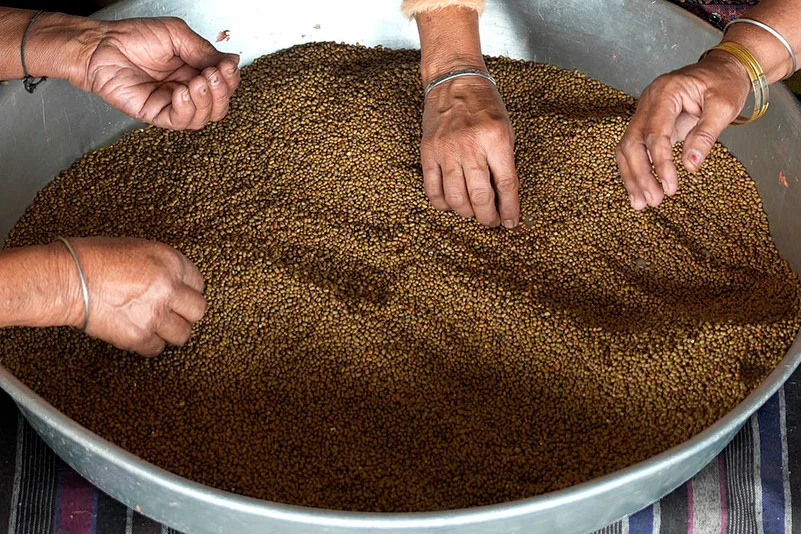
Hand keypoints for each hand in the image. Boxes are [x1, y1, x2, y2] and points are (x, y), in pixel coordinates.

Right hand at [61, 237, 206, 356]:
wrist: (66, 279)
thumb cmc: (90, 258)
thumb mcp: (136, 248)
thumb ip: (160, 266)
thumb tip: (171, 280)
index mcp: (169, 261)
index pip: (198, 282)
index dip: (188, 290)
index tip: (181, 296)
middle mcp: (168, 287)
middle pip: (198, 310)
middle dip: (186, 313)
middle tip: (174, 313)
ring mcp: (155, 313)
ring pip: (183, 334)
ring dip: (171, 332)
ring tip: (157, 326)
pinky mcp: (139, 336)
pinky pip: (156, 349)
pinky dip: (149, 345)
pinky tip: (140, 335)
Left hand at [74, 17, 239, 129]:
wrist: (102, 45)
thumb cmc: (133, 37)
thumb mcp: (177, 35)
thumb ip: (203, 50)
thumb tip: (232, 61)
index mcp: (195, 72)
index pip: (224, 85)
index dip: (230, 79)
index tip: (226, 66)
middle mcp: (187, 90)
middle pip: (219, 106)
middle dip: (221, 92)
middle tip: (212, 75)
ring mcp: (173, 104)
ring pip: (204, 118)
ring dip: (206, 101)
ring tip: (197, 82)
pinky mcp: (156, 114)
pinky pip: (180, 121)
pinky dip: (186, 109)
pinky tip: (181, 92)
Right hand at [421, 77, 519, 227]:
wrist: (453, 81)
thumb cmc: (484, 105)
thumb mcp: (505, 129)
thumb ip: (504, 161)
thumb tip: (503, 196)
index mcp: (496, 139)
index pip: (506, 184)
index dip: (509, 209)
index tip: (510, 222)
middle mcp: (471, 146)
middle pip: (480, 196)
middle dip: (487, 217)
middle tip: (491, 222)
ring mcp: (447, 150)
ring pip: (455, 197)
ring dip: (466, 213)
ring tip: (472, 214)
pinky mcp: (429, 152)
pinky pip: (432, 188)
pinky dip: (441, 203)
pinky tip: (450, 205)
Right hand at [616, 52, 749, 209]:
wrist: (722, 67)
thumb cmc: (725, 83)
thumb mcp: (724, 106)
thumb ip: (705, 135)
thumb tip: (690, 165)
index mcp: (666, 92)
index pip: (655, 134)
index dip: (661, 164)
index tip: (671, 188)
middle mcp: (647, 101)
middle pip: (632, 143)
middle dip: (640, 175)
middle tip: (654, 201)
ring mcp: (643, 111)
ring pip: (626, 148)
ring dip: (632, 177)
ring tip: (641, 203)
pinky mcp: (646, 122)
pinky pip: (633, 148)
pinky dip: (634, 170)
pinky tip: (639, 190)